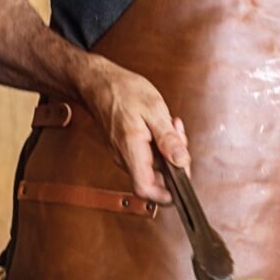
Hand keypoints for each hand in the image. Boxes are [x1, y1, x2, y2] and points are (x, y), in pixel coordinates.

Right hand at [82, 58, 190, 203]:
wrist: (98, 83)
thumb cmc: (121, 91)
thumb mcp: (153, 109)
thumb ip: (168, 138)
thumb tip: (182, 161)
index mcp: (131, 150)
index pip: (145, 189)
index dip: (165, 195)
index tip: (182, 185)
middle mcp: (124, 157)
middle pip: (154, 179)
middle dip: (175, 164)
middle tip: (180, 139)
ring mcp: (123, 154)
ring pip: (152, 167)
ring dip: (167, 152)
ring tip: (170, 126)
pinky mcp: (124, 149)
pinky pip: (146, 156)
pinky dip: (158, 146)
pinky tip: (160, 127)